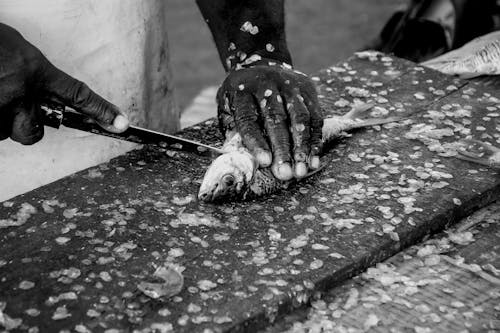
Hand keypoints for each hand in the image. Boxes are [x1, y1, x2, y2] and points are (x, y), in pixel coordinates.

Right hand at [0, 23, 128, 144]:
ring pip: (2, 132)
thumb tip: (42, 96)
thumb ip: (35, 77)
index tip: (121, 124)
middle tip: (12, 109)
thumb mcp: (21, 54)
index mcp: (36, 72)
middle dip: (24, 128)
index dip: (101, 111)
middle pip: (32, 134)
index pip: (78, 95)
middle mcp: (20, 93)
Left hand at [217, 57, 322, 180]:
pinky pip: (315, 117)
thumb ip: (232, 131)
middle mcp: (267, 85)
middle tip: (285, 174)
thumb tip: (242, 160)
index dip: (257, 141)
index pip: (249, 118)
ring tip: (301, 171)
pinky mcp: (308, 89)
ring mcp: (290, 86)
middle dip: (283, 149)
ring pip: (300, 118)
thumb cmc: (241, 97)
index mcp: (242, 91)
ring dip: (302, 147)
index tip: (265, 162)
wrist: (260, 63)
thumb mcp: (227, 107)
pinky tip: (313, 161)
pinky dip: (315, 141)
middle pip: (277, 119)